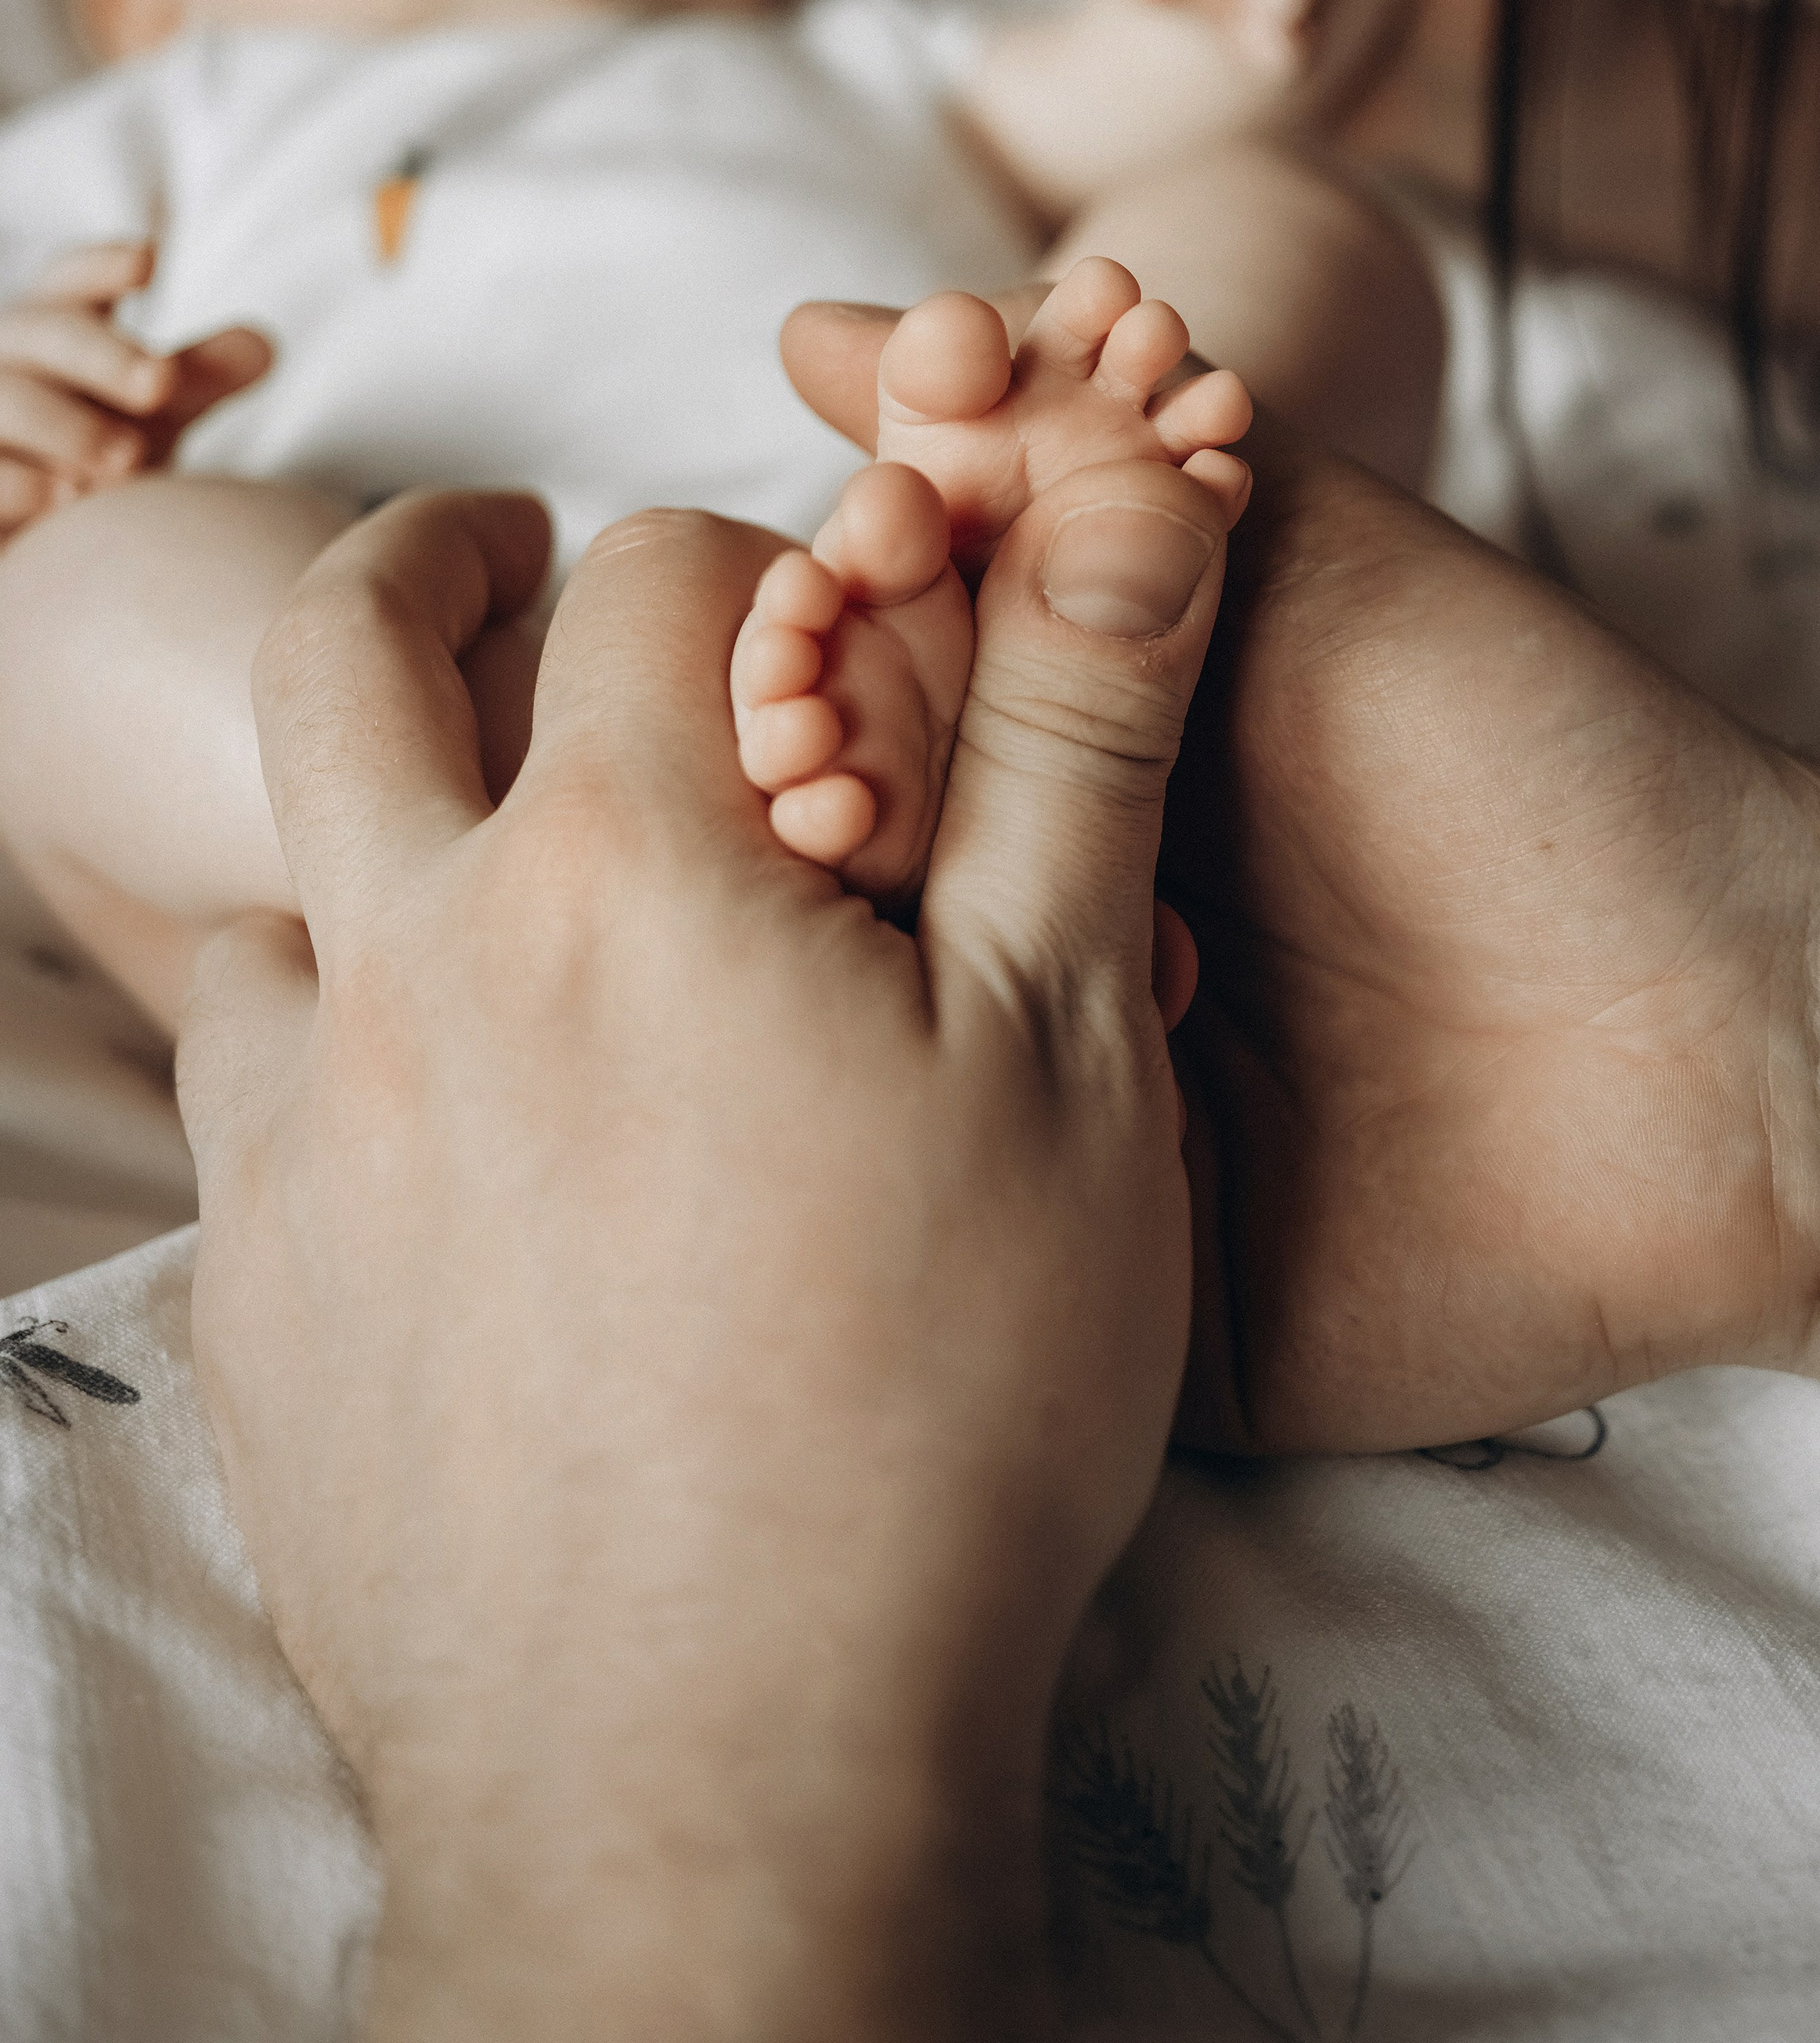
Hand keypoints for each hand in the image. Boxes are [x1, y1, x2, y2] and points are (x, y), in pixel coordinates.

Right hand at [0, 241, 270, 538]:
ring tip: (128, 462)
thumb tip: (263, 345)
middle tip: (160, 381)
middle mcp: (11, 358)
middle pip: (46, 333)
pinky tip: (62, 498)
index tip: (148, 261)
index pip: (73, 278)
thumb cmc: (102, 443)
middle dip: (103, 355)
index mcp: (57, 324)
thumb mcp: (154, 408)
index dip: (104, 266)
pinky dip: (19, 484)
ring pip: (7, 401)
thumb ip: (200, 376)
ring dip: (67, 426)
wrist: (47, 527)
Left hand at [177, 462, 1234, 2040]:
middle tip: (496, 553)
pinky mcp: (257, 1312)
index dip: (765, 565)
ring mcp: (304, 1145)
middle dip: (426, 564)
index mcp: (622, 866)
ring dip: (359, 847)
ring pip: (266, 897)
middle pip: (342, 655)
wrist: (718, 1784)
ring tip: (475, 898)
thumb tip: (1115, 498)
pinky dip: (327, 1064)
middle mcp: (416, 967)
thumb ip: (1072, 743)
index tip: (819, 635)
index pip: (657, 572)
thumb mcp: (1070, 1047)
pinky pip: (242, 1116)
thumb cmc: (934, 1405)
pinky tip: (438, 1145)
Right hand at [783, 309, 1819, 1467]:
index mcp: (1073, 740)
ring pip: (871, 1012)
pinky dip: (890, 1124)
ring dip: (836, 926)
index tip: (829, 564)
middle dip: (815, 751)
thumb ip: (1064, 430)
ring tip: (846, 839)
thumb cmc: (1519, 752)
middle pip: (851, 829)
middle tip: (818, 716)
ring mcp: (1055, 1080)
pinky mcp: (1090, 1247)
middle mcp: (1043, 899)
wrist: (1717, 1036)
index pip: (880, 663)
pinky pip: (944, 1198)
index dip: (832, 608)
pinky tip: (863, 1045)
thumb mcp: (1290, 540)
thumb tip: (816, 329)